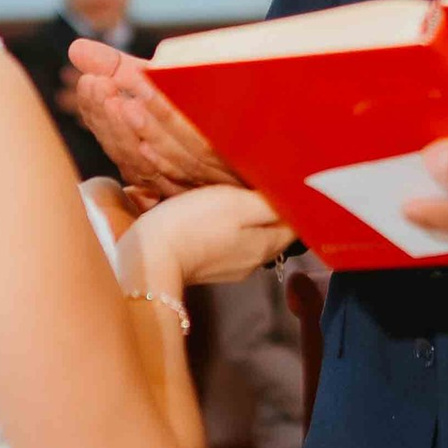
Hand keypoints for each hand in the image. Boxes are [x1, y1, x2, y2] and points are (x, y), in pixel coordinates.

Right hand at [65, 44, 236, 200]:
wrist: (266, 129)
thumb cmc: (203, 106)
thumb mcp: (158, 85)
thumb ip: (118, 69)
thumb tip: (75, 49)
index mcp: (149, 161)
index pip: (114, 142)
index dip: (98, 115)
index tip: (89, 82)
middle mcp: (171, 175)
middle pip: (132, 154)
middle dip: (112, 121)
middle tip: (98, 85)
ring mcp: (202, 175)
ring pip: (164, 156)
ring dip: (142, 127)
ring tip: (124, 99)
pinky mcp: (233, 166)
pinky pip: (202, 150)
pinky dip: (181, 131)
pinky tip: (168, 109)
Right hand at [121, 185, 293, 292]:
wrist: (149, 258)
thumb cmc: (194, 225)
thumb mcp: (237, 203)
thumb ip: (270, 202)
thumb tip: (298, 198)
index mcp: (267, 245)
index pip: (297, 223)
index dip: (295, 201)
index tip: (287, 180)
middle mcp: (254, 261)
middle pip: (274, 230)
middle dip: (272, 207)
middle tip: (262, 180)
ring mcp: (230, 267)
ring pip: (250, 235)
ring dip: (247, 216)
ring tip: (236, 193)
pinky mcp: (207, 266)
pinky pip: (227, 241)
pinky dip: (226, 226)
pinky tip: (213, 213)